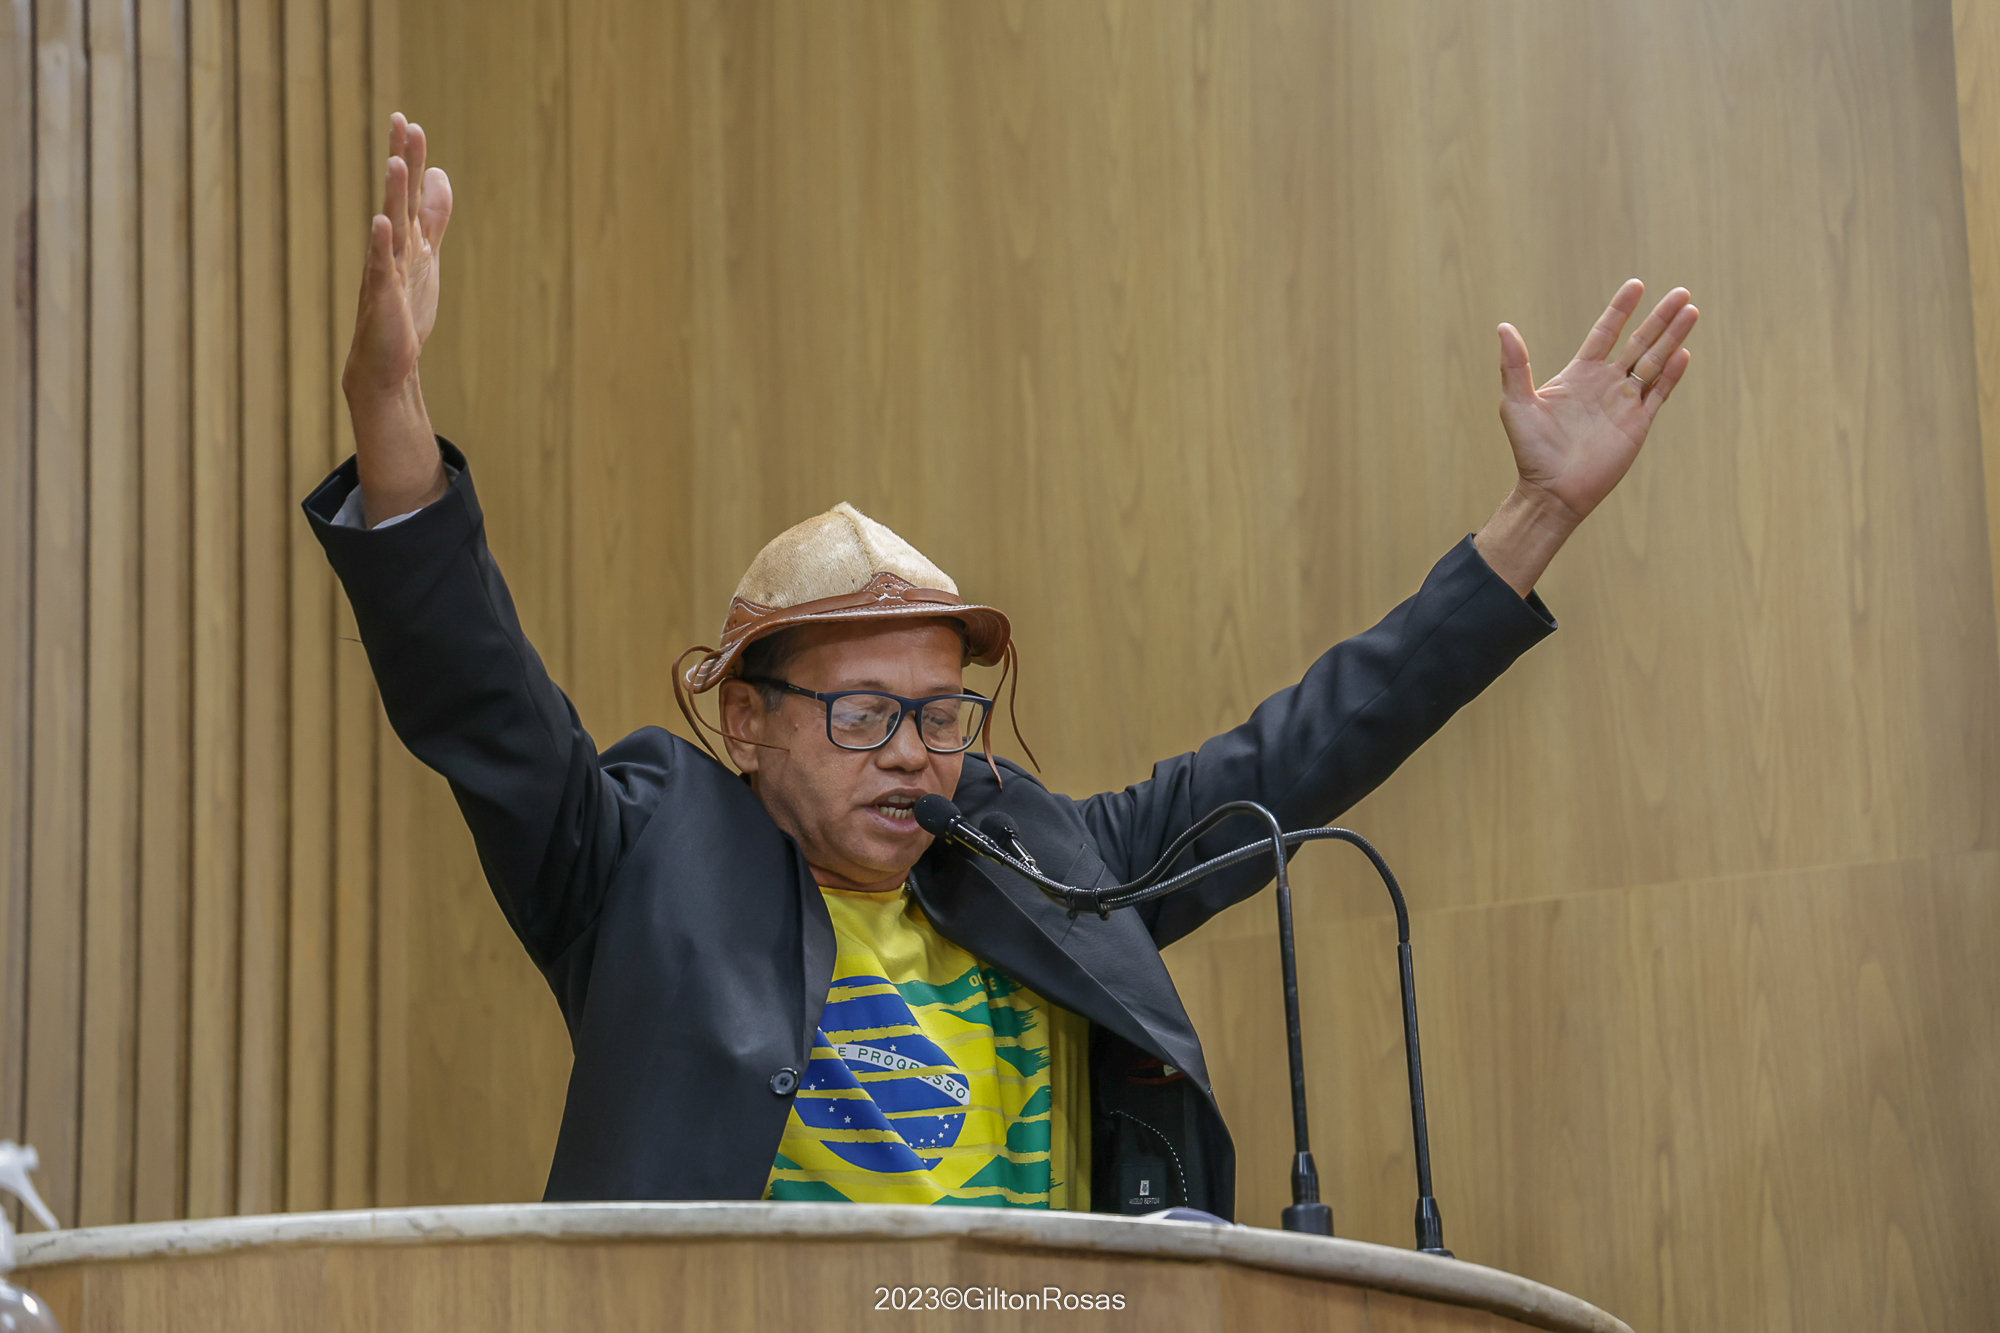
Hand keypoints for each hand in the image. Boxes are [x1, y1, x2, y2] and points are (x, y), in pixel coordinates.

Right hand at [342, 114, 453, 399]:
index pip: (411, 192)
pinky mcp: (383, 298)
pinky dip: (380, 245)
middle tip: (401, 121)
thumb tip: (440, 175)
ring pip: (391, 227)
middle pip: (400, 198)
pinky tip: (379, 222)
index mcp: (406, 239)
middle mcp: (393, 249)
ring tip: (396, 161)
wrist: (387, 361)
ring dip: (394, 195)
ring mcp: (386, 271)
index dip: (412, 159)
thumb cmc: (404, 309)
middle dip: (403, 161)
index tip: (410, 121)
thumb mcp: (427, 255)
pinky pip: (380, 267)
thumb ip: (433, 217)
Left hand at [1497, 279, 1696, 525]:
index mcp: (1579, 374)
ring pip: (1654, 363)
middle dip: (1660, 318)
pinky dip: (1671, 374)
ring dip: (1673, 338)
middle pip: (1639, 343)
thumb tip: (1503, 327)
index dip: (1620, 309)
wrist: (1552, 491)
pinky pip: (1658, 394)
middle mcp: (1605, 384)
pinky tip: (1684, 353)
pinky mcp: (1637, 425)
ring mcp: (1623, 404)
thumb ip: (1514, 365)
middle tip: (1681, 293)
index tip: (1636, 285)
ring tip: (1691, 311)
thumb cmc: (1530, 450)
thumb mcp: (1516, 403)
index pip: (1605, 333)